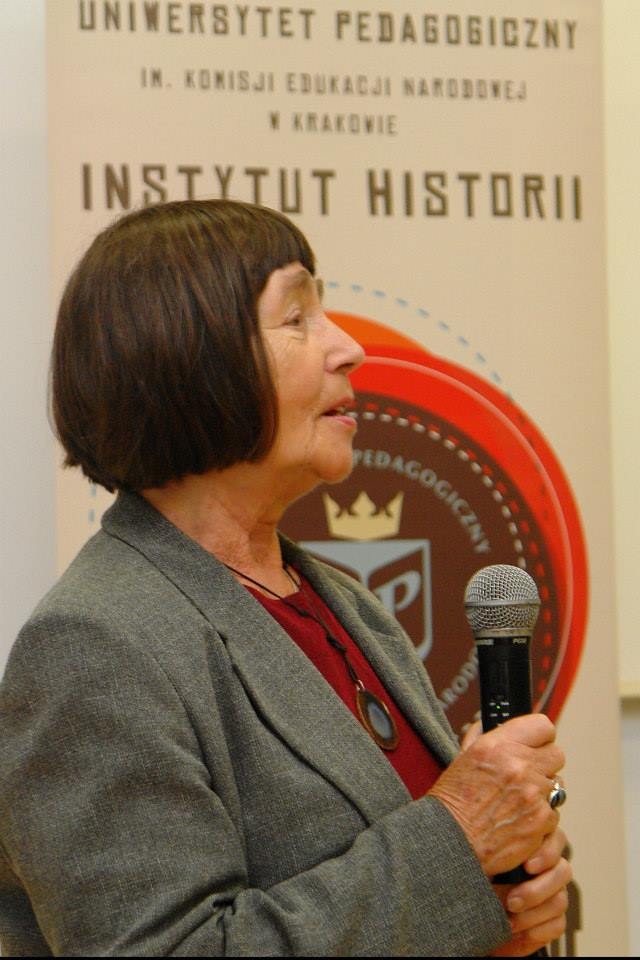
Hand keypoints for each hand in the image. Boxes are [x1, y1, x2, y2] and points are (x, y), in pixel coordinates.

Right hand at [429, 714, 564, 877]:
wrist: (453, 842)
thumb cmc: (453, 802)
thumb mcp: (463, 758)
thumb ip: (483, 737)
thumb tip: (491, 723)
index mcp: (498, 746)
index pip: (542, 726)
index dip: (539, 736)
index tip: (535, 744)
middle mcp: (519, 766)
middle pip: (556, 755)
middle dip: (543, 764)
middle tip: (527, 775)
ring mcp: (533, 794)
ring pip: (556, 786)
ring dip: (542, 792)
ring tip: (517, 802)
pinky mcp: (541, 821)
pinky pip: (553, 814)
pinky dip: (540, 818)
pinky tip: (518, 820)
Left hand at [489, 829, 571, 955]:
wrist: (479, 919)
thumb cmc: (478, 883)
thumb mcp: (484, 864)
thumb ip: (496, 852)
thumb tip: (497, 848)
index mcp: (534, 846)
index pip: (556, 838)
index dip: (547, 852)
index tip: (527, 866)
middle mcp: (549, 868)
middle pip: (563, 871)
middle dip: (537, 890)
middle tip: (511, 902)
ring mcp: (555, 894)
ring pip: (560, 900)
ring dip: (532, 913)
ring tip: (509, 921)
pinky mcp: (555, 920)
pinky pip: (558, 924)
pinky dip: (536, 930)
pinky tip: (517, 931)